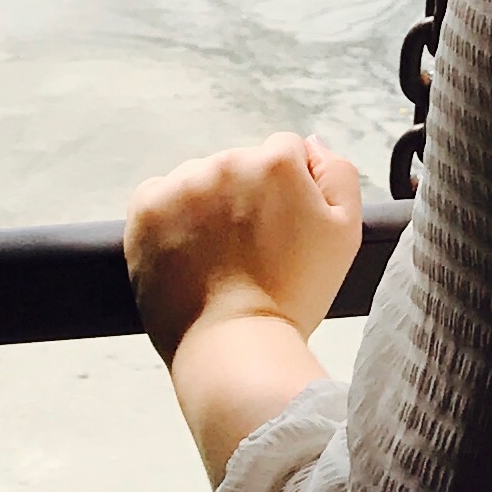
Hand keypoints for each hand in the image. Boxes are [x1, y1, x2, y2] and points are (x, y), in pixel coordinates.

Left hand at [125, 132, 366, 361]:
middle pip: (240, 164)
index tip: (282, 231)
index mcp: (276, 162)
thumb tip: (310, 145)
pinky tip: (188, 250)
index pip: (283, 153)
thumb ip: (338, 174)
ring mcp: (182, 184)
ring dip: (208, 205)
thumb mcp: (345, 232)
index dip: (288, 193)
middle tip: (253, 250)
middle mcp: (227, 161)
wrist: (235, 345)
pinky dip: (171, 217)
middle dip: (246, 197)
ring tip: (219, 256)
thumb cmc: (295, 294)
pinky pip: (161, 195)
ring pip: (200, 179)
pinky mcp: (147, 208)